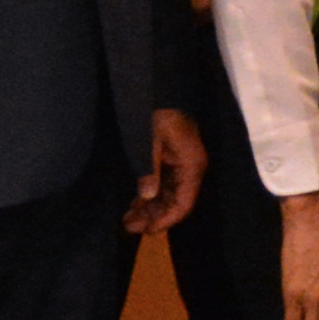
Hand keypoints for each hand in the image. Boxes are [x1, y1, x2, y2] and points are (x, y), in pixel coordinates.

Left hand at [134, 109, 207, 234]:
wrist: (155, 87)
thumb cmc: (156, 113)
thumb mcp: (148, 140)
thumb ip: (149, 169)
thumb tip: (147, 196)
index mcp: (191, 165)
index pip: (183, 203)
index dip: (165, 220)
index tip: (146, 232)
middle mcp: (190, 167)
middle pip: (176, 202)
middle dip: (153, 216)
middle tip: (128, 227)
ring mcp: (181, 163)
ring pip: (168, 194)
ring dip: (150, 208)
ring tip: (127, 219)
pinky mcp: (171, 158)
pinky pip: (164, 184)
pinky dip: (149, 195)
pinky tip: (134, 202)